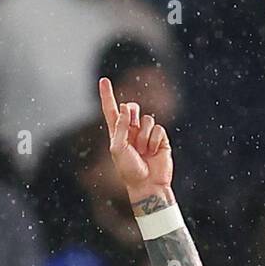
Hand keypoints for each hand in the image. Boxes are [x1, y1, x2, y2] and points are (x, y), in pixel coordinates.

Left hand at [99, 77, 171, 201]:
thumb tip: (127, 106)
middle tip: (133, 129)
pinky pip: (158, 128)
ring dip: (144, 135)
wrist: (147, 185)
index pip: (111, 110)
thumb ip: (121, 126)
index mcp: (117, 133)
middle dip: (133, 115)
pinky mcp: (160, 139)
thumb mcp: (118, 148)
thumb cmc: (129, 170)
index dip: (107, 95)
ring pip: (147, 118)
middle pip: (132, 108)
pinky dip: (154, 140)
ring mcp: (146, 134)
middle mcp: (131, 131)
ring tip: (143, 151)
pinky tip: (153, 152)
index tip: (103, 80)